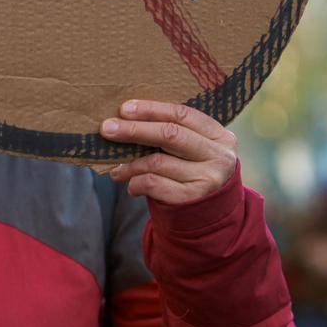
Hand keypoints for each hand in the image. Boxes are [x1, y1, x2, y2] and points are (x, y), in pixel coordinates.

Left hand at [100, 100, 236, 203]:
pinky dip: (136, 182)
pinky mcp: (192, 199)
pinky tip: (131, 185)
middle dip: (134, 130)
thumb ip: (174, 134)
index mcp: (219, 136)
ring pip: (157, 162)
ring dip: (130, 164)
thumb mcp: (194, 151)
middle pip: (170, 135)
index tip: (124, 109)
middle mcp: (219, 156)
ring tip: (116, 169)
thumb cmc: (193, 175)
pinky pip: (153, 183)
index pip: (182, 114)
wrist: (209, 217)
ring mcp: (209, 179)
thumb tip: (126, 118)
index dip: (151, 109)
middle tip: (107, 128)